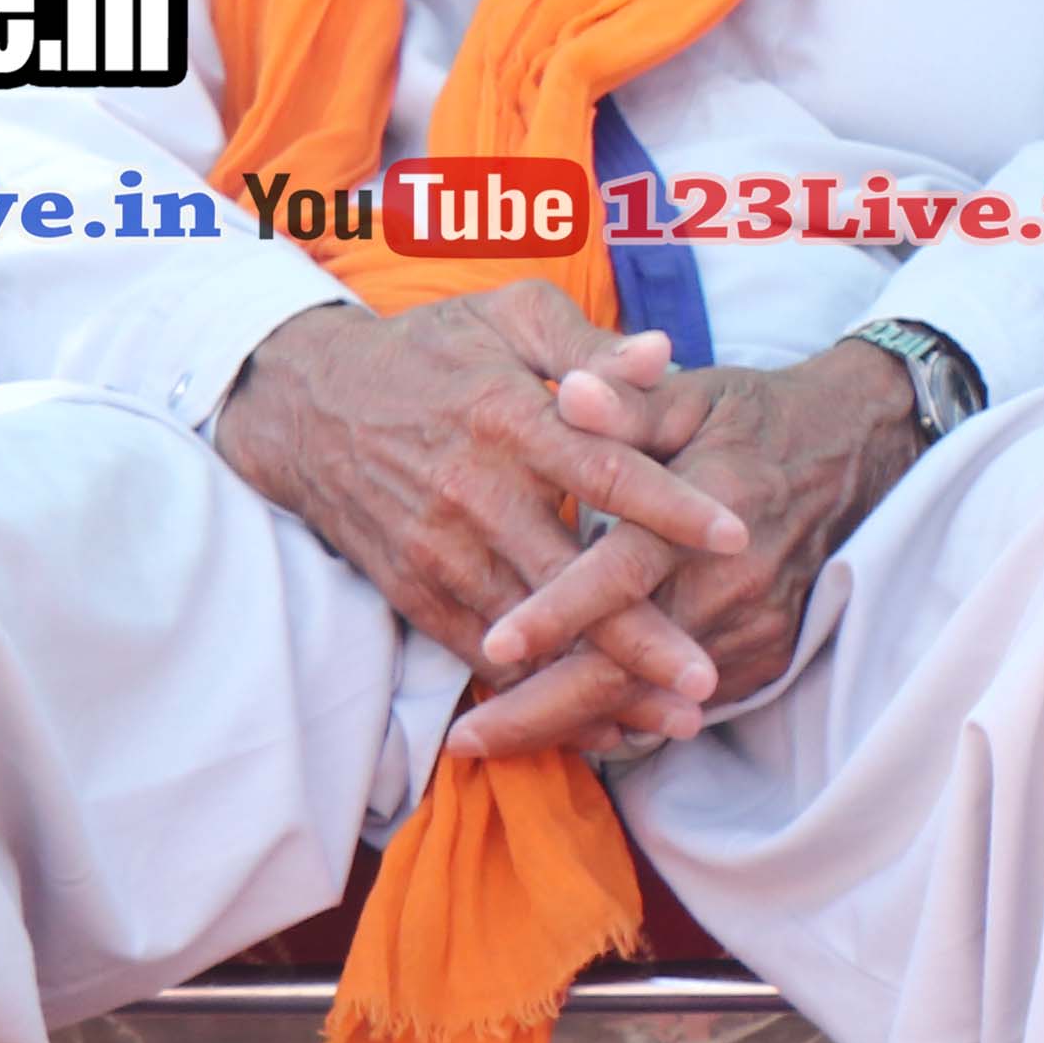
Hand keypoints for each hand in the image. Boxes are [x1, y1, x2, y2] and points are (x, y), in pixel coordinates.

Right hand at [214, 287, 753, 750]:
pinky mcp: (412, 590)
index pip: (603, 468)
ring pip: (527, 635)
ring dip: (596, 685)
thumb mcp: (507, 318)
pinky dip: (535, 697)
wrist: (307, 405)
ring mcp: (439, 550)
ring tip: (670, 722)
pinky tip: (594, 724)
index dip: (668, 506)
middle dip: (639, 636)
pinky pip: (478, 656)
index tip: (736, 536)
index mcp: (509, 420)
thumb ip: (588, 345)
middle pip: (567, 577)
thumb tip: (664, 351)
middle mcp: (474, 494)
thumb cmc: (429, 352)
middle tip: (706, 681)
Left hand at [451, 339, 927, 761]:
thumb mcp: (693, 395)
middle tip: (463, 737)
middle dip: (542, 710)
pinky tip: (562, 725)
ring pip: (648, 699)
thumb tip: (568, 391)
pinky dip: (621, 718)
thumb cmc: (756, 419)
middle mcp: (732, 583)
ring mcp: (752, 628)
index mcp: (708, 510)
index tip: (494, 646)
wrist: (855, 453)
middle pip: (628, 668)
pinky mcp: (764, 657)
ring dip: (571, 724)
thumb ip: (626, 403)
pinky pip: (680, 703)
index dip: (558, 612)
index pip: (624, 573)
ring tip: (493, 738)